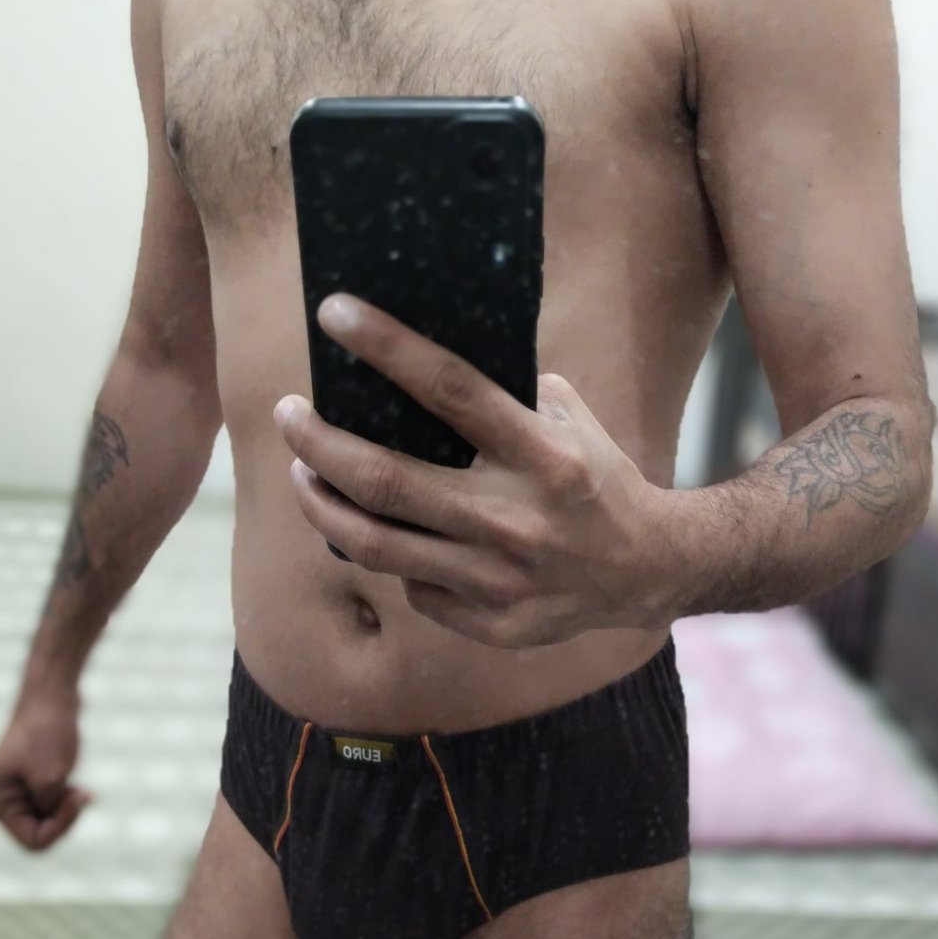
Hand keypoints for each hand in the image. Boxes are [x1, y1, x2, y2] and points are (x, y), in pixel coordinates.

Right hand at [0, 686, 92, 849]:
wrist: (52, 694)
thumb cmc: (48, 732)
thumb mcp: (51, 780)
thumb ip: (49, 810)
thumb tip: (50, 817)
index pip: (32, 841)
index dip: (60, 827)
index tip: (77, 799)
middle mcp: (1, 799)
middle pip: (38, 834)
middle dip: (63, 818)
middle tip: (81, 793)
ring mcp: (16, 791)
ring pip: (48, 821)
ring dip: (67, 809)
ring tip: (81, 790)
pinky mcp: (32, 782)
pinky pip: (53, 807)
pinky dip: (68, 801)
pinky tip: (82, 790)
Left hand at [273, 294, 678, 648]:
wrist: (648, 570)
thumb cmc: (595, 480)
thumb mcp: (568, 420)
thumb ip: (504, 396)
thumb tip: (415, 365)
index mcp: (545, 454)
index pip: (450, 389)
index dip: (385, 347)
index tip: (334, 314)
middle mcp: (518, 518)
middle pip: (386, 479)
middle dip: (318, 443)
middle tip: (289, 416)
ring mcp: (501, 579)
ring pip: (378, 546)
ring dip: (323, 506)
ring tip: (303, 475)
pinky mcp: (493, 623)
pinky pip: (413, 587)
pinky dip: (390, 556)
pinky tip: (377, 532)